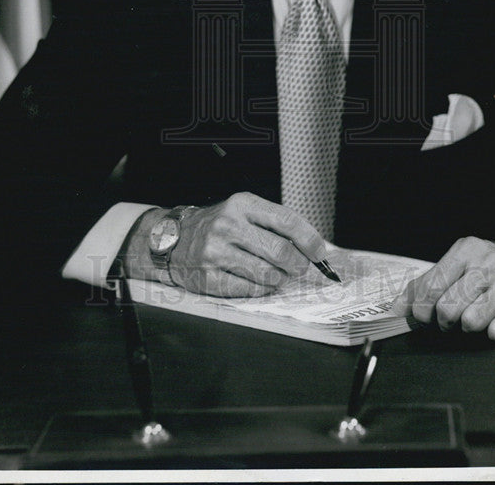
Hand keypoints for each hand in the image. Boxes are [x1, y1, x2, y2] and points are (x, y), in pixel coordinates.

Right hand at [168, 192, 326, 297]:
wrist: (175, 239)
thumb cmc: (219, 226)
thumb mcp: (243, 211)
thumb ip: (274, 224)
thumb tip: (311, 247)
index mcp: (242, 204)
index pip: (287, 221)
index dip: (309, 239)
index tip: (319, 253)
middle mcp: (228, 225)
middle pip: (281, 252)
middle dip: (297, 265)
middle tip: (298, 268)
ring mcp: (216, 252)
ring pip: (268, 274)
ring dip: (279, 279)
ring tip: (276, 275)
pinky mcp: (208, 277)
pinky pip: (249, 290)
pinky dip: (261, 289)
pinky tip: (257, 282)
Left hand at [390, 232, 494, 341]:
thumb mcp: (462, 265)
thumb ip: (428, 283)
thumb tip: (397, 308)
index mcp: (467, 250)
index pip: (430, 286)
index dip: (420, 311)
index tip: (423, 319)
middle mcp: (490, 262)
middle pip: (447, 308)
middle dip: (445, 323)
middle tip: (452, 321)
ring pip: (471, 321)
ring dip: (469, 328)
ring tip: (478, 318)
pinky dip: (494, 333)